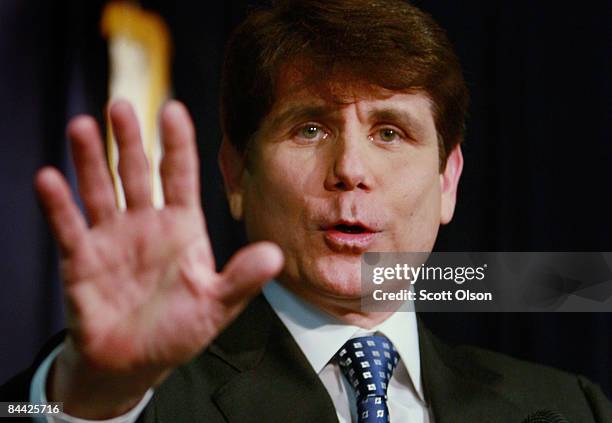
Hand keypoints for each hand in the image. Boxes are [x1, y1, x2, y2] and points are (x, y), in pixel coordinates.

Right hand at [35, 100, 282, 417]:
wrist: (134, 363)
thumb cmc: (178, 330)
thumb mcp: (215, 305)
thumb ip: (241, 279)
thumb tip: (275, 255)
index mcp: (182, 227)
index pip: (180, 177)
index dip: (178, 145)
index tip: (174, 111)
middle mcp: (146, 224)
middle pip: (136, 172)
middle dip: (129, 140)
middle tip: (121, 106)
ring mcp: (112, 237)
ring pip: (100, 190)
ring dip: (90, 160)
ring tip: (82, 126)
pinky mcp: (80, 258)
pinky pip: (68, 226)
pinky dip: (58, 205)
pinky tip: (48, 179)